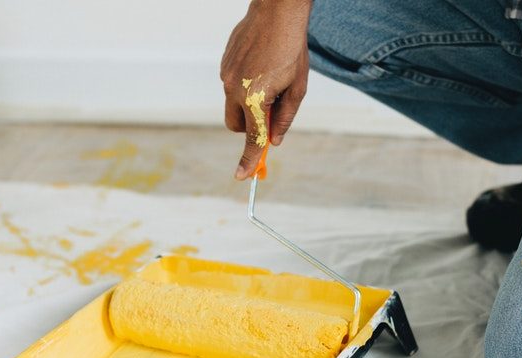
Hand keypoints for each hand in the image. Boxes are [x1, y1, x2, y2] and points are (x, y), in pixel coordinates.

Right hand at [220, 0, 310, 178]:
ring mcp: (226, 76)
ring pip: (233, 105)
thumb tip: (276, 140)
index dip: (249, 160)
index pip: (252, 138)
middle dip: (250, 128)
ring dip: (248, 104)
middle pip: (237, 126)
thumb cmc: (292, 49)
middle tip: (269, 117)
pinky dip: (244, 87)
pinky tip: (260, 67)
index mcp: (255, 99)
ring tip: (270, 80)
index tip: (243, 176)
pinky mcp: (224, 65)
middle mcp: (235, 90)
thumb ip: (285, 117)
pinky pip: (231, 86)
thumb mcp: (297, 88)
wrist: (276, 12)